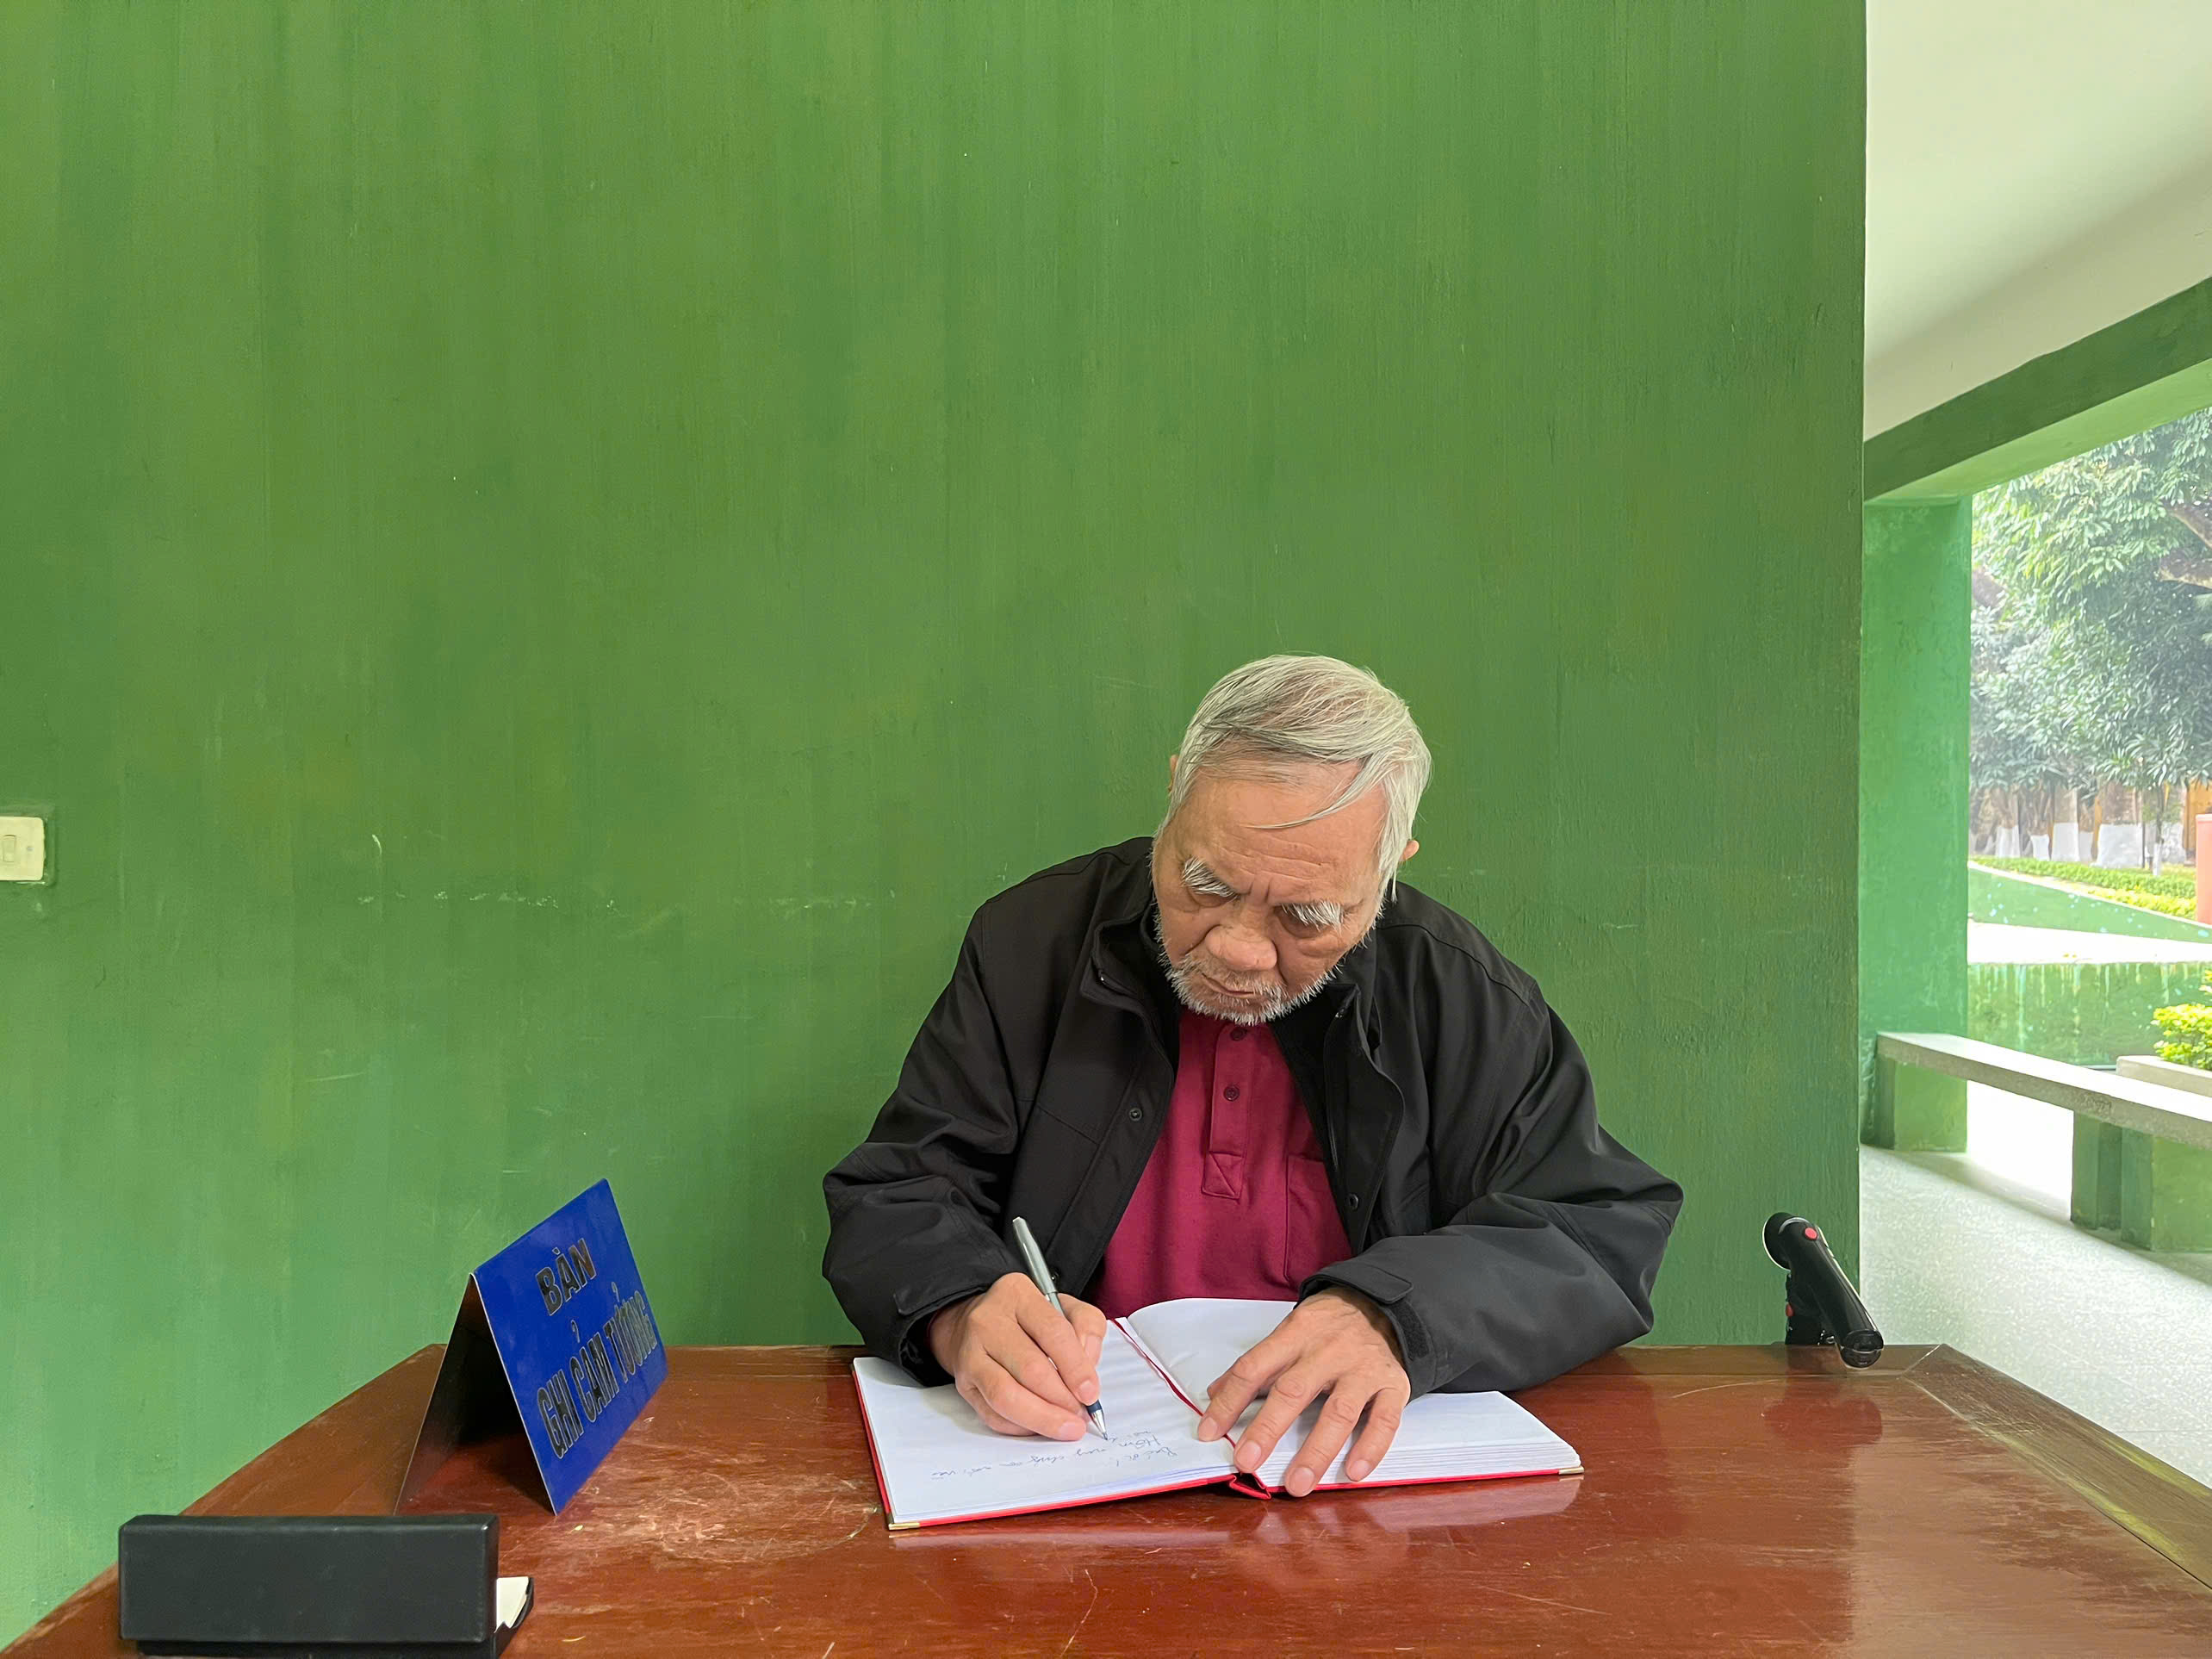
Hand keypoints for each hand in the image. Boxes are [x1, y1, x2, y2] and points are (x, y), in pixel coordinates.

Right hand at [928, 1273, 1106, 1440]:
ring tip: (1066, 1426)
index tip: (1090, 1392)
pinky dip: (1021, 1427)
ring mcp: (971, 1353)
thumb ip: (1087, 1327)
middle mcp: (988, 1321)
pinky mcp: (964, 1383)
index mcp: (1018, 1294)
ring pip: (1006, 1396)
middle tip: (1081, 1414)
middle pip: (1029, 1368)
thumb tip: (1088, 1365)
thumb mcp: (1063, 1307)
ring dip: (1042, 1418)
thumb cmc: (1026, 1319)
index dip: (1076, 1367)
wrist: (975, 1324)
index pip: (1053, 1332)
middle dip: (1061, 1399)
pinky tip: (1040, 1426)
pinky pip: (993, 1414)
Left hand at [1196, 1288, 1408, 1494]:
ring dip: (1316, 1451)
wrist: (1385, 1305)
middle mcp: (1329, 1351)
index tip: (1209, 1432)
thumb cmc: (1328, 1326)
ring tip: (1297, 1485)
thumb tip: (1214, 1393)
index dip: (1229, 1401)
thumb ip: (1256, 1364)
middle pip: (1293, 1391)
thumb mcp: (1289, 1332)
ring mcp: (1363, 1369)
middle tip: (1246, 1462)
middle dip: (1267, 1429)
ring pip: (1339, 1412)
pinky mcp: (1394, 1385)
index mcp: (1296, 1334)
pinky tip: (1353, 1473)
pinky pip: (1385, 1420)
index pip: (1254, 1368)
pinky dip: (1371, 1447)